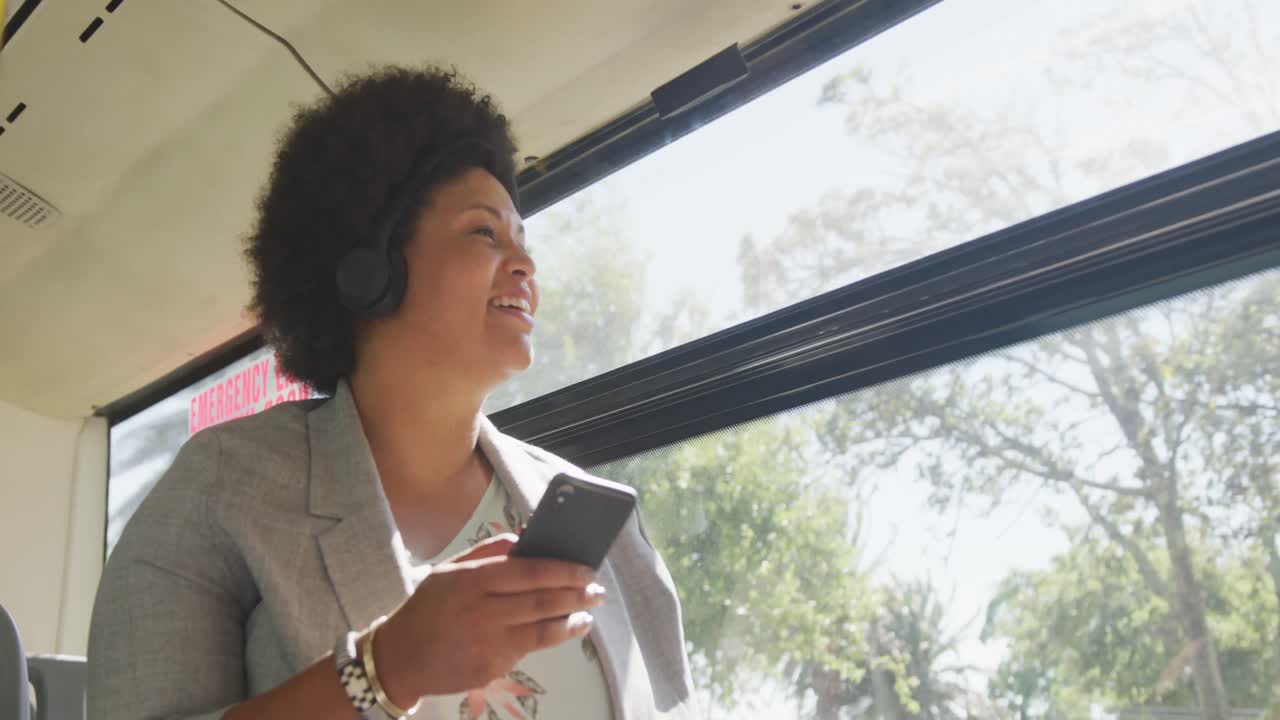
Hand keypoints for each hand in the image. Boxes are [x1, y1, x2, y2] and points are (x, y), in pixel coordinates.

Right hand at [371, 533, 604, 703]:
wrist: (400, 658)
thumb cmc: (429, 608)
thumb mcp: (449, 570)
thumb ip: (487, 553)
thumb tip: (525, 540)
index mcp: (471, 581)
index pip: (527, 572)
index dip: (562, 570)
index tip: (585, 569)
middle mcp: (480, 611)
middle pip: (540, 601)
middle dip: (575, 595)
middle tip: (597, 591)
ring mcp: (486, 642)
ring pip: (541, 629)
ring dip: (572, 620)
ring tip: (588, 613)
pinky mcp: (489, 668)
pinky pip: (527, 649)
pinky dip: (550, 638)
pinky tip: (565, 629)